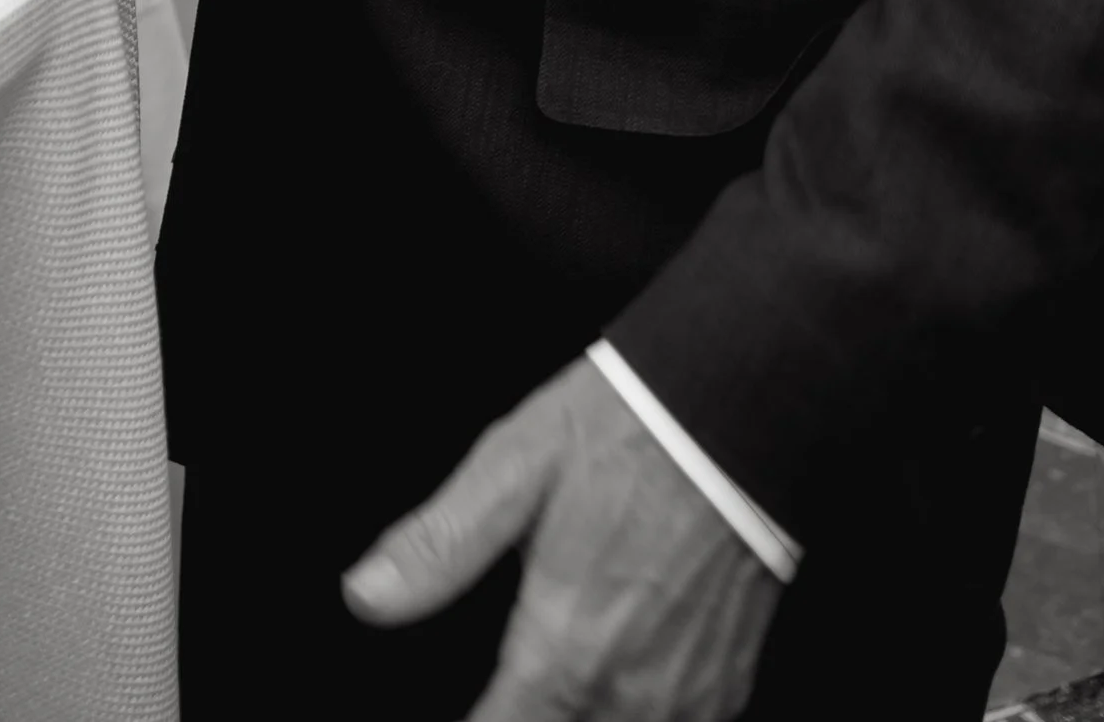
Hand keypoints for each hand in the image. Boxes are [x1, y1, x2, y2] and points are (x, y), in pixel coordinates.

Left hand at [344, 356, 779, 720]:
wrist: (737, 413)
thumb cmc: (626, 434)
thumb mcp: (512, 469)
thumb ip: (439, 546)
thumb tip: (365, 596)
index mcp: (565, 650)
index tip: (469, 705)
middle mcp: (629, 694)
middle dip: (521, 716)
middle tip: (504, 684)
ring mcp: (684, 700)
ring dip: (574, 715)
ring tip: (548, 680)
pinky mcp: (723, 690)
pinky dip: (630, 714)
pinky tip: (606, 682)